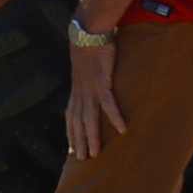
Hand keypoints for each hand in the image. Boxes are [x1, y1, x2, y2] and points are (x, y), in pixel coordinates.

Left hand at [64, 33, 125, 160]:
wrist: (88, 33)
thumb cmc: (89, 50)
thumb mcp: (86, 69)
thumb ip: (88, 82)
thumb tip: (93, 87)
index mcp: (76, 91)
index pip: (70, 118)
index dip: (70, 134)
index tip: (71, 149)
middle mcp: (80, 93)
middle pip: (78, 123)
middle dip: (79, 142)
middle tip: (82, 160)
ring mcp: (90, 89)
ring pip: (90, 118)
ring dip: (92, 137)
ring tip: (96, 153)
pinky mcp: (102, 81)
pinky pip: (108, 103)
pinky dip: (114, 116)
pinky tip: (122, 129)